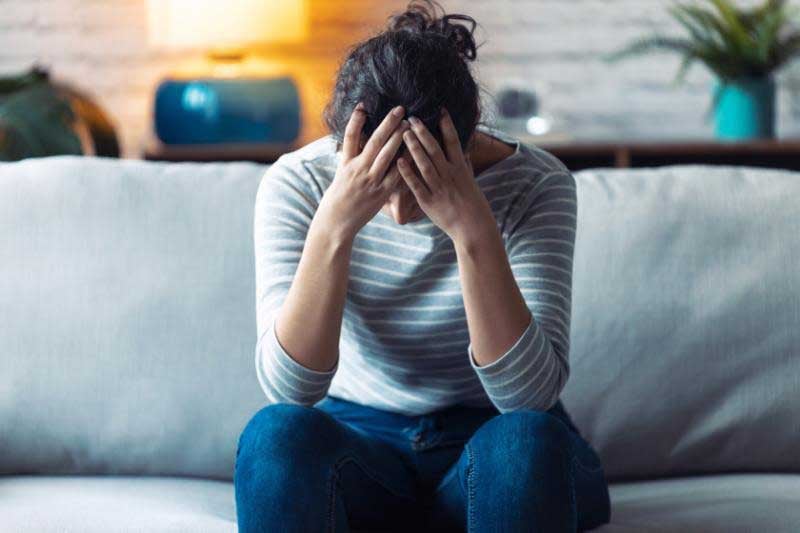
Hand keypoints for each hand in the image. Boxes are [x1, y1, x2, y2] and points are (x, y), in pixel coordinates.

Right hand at [317, 103, 409, 239]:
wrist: (337, 222)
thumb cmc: (339, 196)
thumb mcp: (341, 173)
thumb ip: (351, 157)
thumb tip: (359, 140)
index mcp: (346, 162)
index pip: (350, 136)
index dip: (356, 120)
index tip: (363, 105)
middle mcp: (358, 169)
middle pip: (375, 141)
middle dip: (388, 124)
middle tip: (400, 110)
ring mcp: (370, 181)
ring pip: (387, 155)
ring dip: (399, 138)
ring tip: (409, 125)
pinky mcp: (381, 193)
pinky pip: (396, 175)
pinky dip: (405, 163)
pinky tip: (414, 152)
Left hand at [397, 108, 495, 244]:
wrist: (473, 227)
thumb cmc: (472, 203)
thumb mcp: (470, 179)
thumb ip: (463, 163)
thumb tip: (461, 148)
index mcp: (460, 168)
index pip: (453, 142)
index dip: (447, 125)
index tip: (440, 110)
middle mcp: (449, 176)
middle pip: (435, 150)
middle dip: (423, 133)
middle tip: (412, 117)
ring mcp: (439, 188)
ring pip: (425, 165)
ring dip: (414, 148)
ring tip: (404, 132)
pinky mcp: (429, 202)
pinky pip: (416, 185)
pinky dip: (408, 173)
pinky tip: (399, 161)